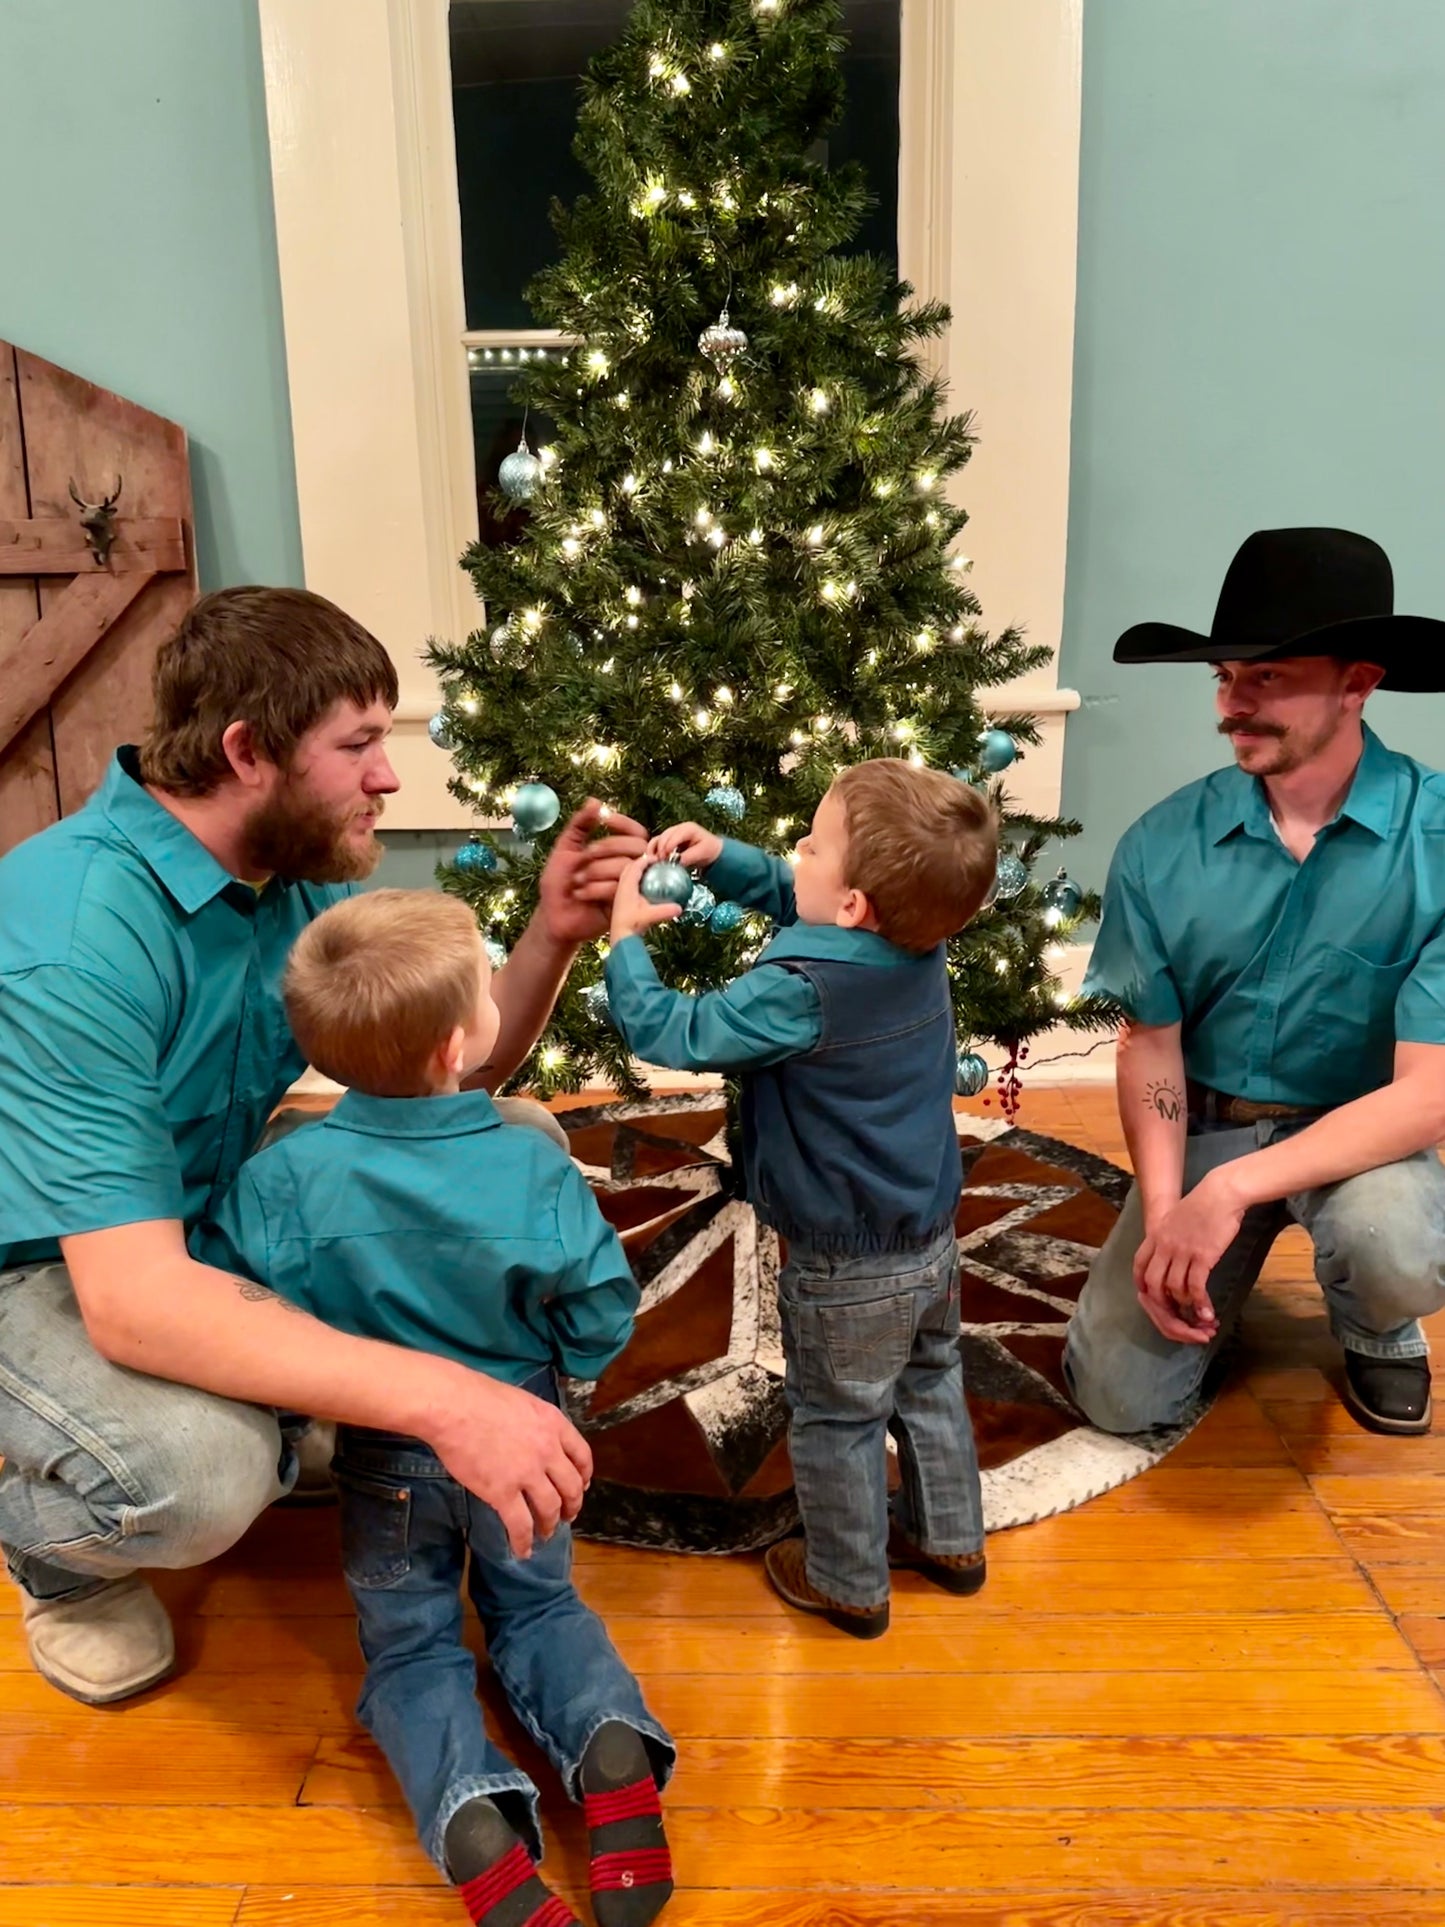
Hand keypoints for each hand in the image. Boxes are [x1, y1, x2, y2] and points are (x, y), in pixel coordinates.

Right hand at [429, 1367, 593, 1557]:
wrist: (454, 1406)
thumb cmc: (479, 1398)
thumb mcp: (523, 1403)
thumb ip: (537, 1425)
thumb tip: (536, 1440)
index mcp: (554, 1425)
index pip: (582, 1455)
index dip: (583, 1475)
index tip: (581, 1486)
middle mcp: (548, 1451)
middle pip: (571, 1487)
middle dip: (572, 1505)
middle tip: (567, 1515)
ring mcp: (527, 1473)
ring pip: (550, 1508)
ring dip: (550, 1525)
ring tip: (545, 1533)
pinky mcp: (502, 1493)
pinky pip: (520, 1524)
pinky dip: (523, 1542)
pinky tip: (522, 1551)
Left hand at [537, 798, 649, 946]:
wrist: (553, 915)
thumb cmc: (559, 882)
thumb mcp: (565, 848)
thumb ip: (580, 825)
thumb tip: (595, 801)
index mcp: (618, 852)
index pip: (635, 831)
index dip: (623, 823)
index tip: (605, 819)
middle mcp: (628, 867)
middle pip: (635, 847)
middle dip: (606, 848)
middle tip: (583, 857)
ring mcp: (629, 887)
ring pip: (625, 867)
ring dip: (596, 871)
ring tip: (577, 882)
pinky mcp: (626, 907)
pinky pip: (619, 889)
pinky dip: (596, 889)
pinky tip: (581, 894)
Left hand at [610, 852, 683, 942]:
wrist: (619, 938)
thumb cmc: (631, 927)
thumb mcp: (649, 916)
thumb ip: (664, 911)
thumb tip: (680, 908)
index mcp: (627, 885)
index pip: (636, 865)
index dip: (647, 859)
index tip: (659, 858)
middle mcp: (622, 887)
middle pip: (630, 866)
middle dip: (642, 862)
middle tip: (655, 863)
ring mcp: (621, 893)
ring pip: (628, 875)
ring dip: (639, 871)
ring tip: (652, 872)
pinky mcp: (622, 900)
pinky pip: (629, 884)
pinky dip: (638, 880)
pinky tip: (648, 888)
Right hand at [650, 820, 723, 870]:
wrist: (712, 852)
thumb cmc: (710, 850)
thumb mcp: (702, 853)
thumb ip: (688, 857)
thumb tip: (676, 862)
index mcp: (688, 828)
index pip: (674, 836)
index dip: (669, 847)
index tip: (667, 858)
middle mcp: (678, 829)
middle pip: (664, 836)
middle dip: (661, 850)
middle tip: (662, 862)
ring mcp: (672, 834)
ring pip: (658, 839)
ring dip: (655, 850)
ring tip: (656, 861)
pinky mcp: (668, 841)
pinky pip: (656, 844)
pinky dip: (653, 851)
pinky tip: (654, 860)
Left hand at [1132, 1173, 1242, 1344]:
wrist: (1221, 1193)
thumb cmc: (1203, 1203)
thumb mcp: (1176, 1217)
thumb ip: (1169, 1235)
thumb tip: (1171, 1252)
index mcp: (1156, 1234)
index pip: (1139, 1265)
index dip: (1141, 1284)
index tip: (1149, 1297)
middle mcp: (1164, 1245)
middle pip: (1152, 1283)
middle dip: (1161, 1304)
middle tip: (1175, 1316)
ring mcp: (1182, 1251)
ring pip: (1174, 1289)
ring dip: (1184, 1307)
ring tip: (1195, 1318)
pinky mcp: (1202, 1256)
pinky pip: (1196, 1287)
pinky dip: (1200, 1304)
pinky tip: (1207, 1313)